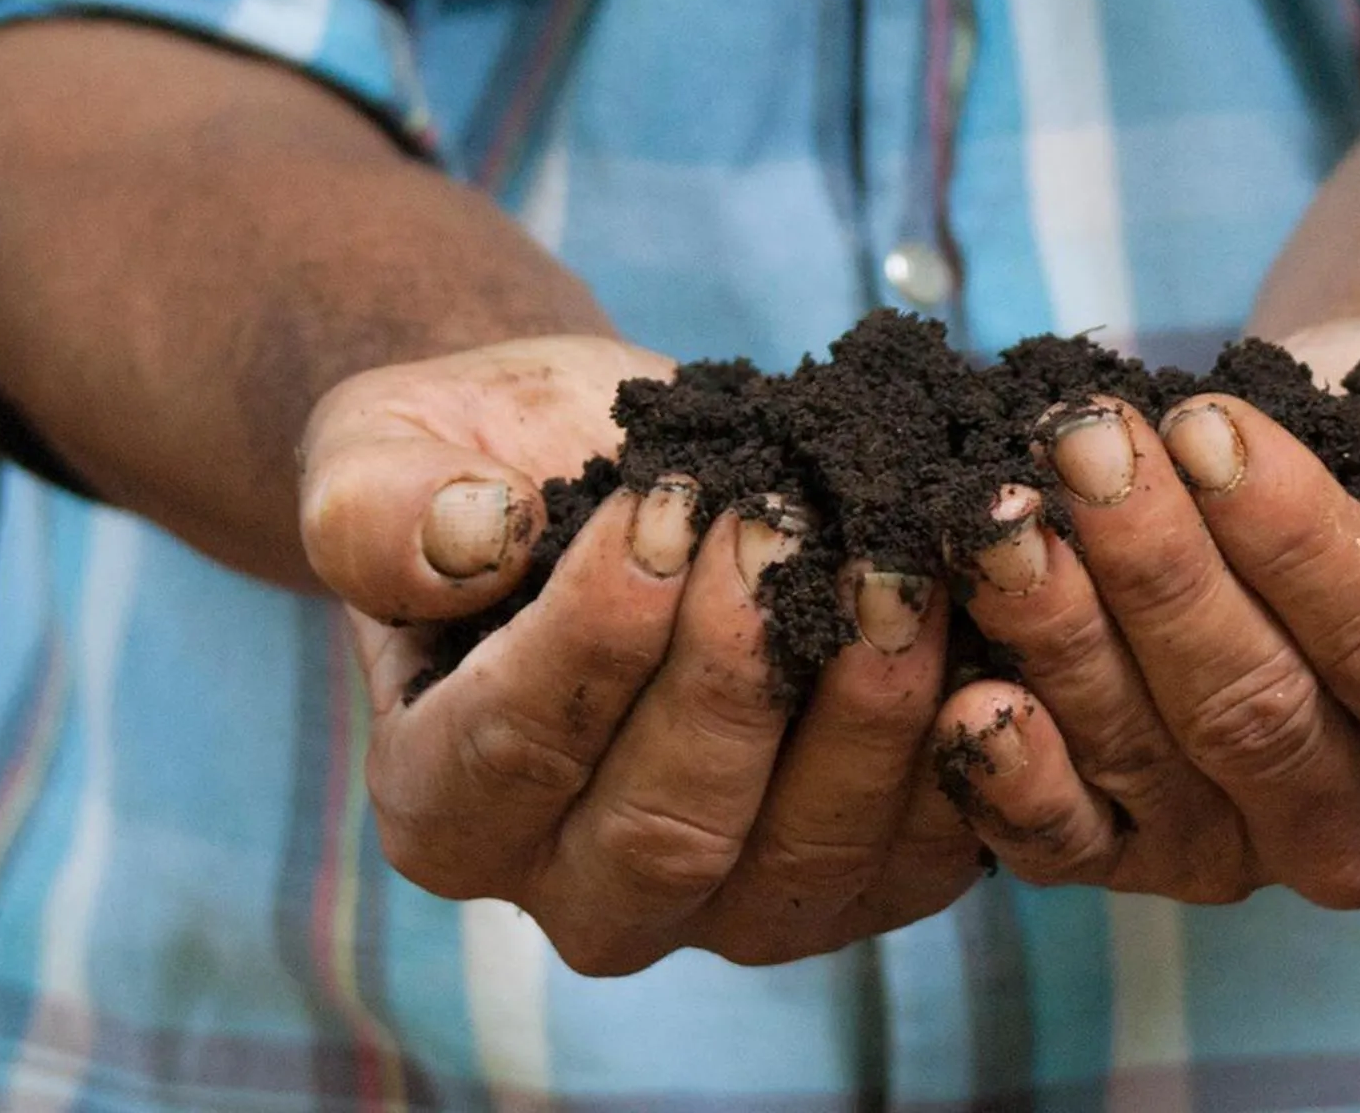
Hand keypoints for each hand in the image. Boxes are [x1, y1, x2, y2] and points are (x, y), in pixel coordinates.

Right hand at [299, 337, 982, 973]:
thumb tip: (470, 540)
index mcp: (447, 806)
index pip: (514, 756)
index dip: (593, 637)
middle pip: (670, 829)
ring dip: (866, 706)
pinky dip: (962, 739)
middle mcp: (584, 888)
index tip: (660, 506)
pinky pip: (924, 845)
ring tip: (893, 563)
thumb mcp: (385, 457)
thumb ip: (382, 511)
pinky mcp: (856, 873)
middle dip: (738, 669)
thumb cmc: (483, 467)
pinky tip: (977, 622)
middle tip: (785, 524)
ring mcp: (730, 901)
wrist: (609, 470)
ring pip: (808, 852)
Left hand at [934, 321, 1359, 905]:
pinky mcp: (1133, 843)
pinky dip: (1010, 778)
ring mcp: (1245, 847)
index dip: (1294, 537)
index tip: (1205, 422)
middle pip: (1254, 708)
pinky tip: (965, 694)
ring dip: (1062, 631)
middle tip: (1081, 446)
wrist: (1345, 457)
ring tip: (1002, 517)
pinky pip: (1069, 841)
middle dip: (1157, 568)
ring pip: (1148, 756)